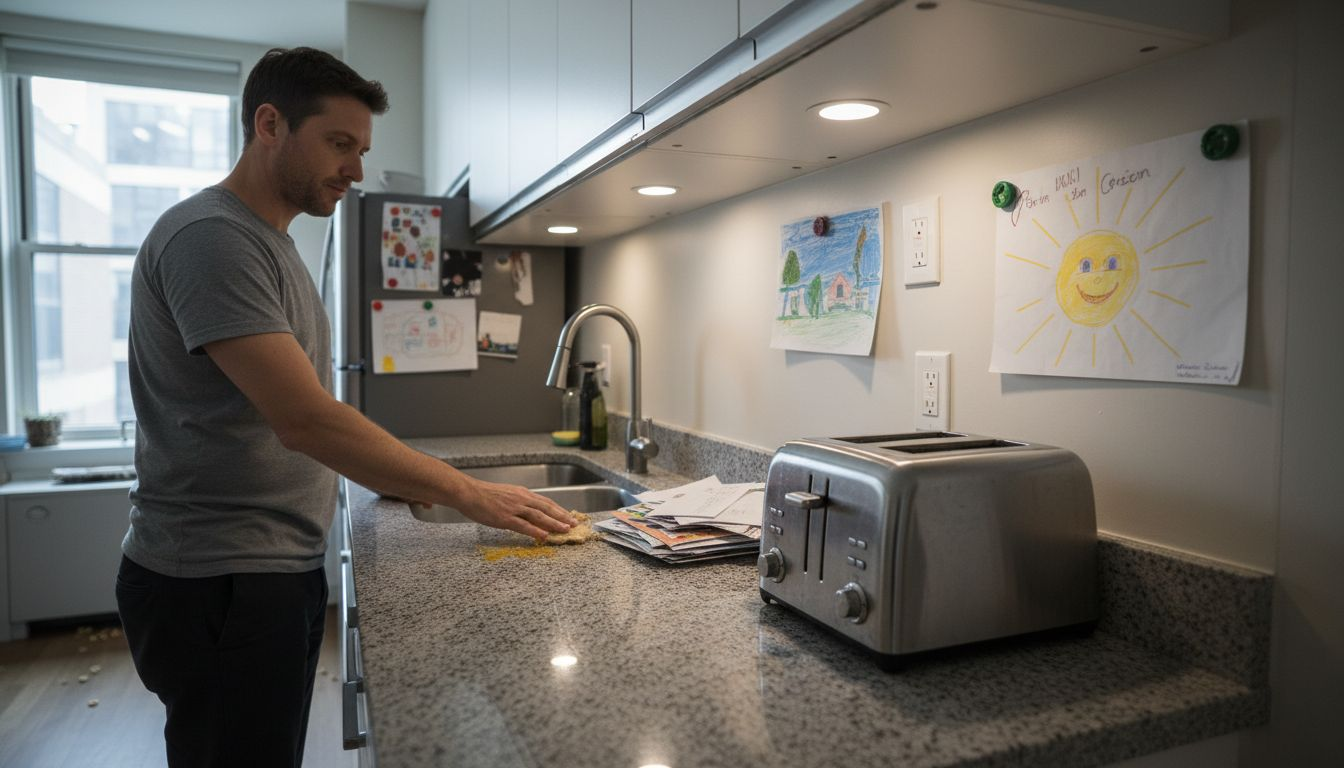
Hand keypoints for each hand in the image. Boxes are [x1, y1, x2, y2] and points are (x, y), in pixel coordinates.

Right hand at [458, 479, 576, 541]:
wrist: (468, 493)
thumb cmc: (483, 494)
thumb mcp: (506, 494)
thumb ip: (518, 501)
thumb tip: (529, 510)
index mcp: (522, 493)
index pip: (545, 502)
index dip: (559, 509)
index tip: (568, 516)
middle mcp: (521, 499)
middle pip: (546, 508)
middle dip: (562, 516)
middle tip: (574, 524)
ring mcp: (514, 508)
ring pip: (539, 516)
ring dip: (554, 523)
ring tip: (564, 530)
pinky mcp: (505, 518)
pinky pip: (523, 525)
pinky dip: (535, 530)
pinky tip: (544, 536)